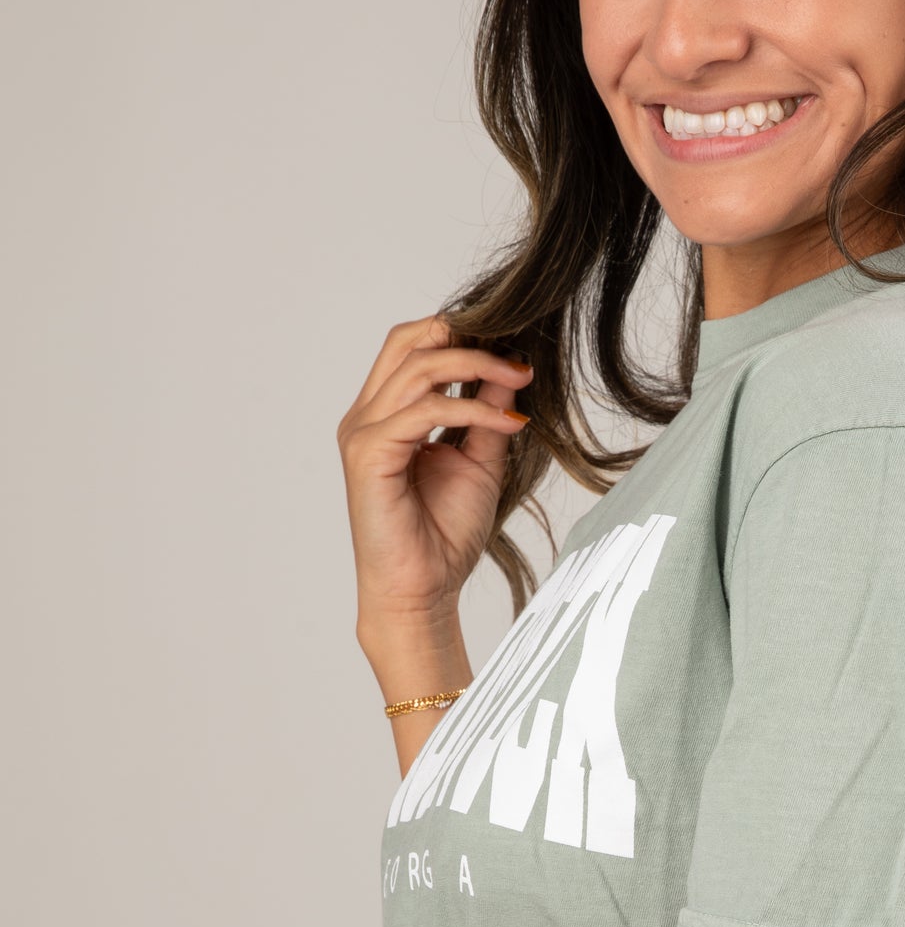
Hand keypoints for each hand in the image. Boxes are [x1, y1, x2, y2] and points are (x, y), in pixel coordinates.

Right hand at [337, 314, 533, 632]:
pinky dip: (472, 408)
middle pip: (407, 341)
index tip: (513, 351)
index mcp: (385, 414)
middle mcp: (367, 417)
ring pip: (418, 368)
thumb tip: (511, 368)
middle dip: (465, 336)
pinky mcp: (369, 454)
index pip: (412, 346)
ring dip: (477, 366)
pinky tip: (508, 421)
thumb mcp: (479, 461)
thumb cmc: (443, 536)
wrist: (422, 592)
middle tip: (516, 357)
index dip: (459, 334)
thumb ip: (487, 412)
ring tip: (520, 380)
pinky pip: (424, 410)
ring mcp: (363, 433)